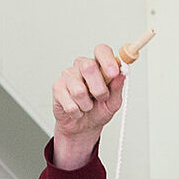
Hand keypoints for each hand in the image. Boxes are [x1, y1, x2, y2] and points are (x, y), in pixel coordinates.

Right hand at [51, 45, 125, 169]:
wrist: (83, 127)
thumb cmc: (98, 110)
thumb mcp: (113, 102)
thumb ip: (117, 88)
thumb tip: (121, 75)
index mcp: (98, 64)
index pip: (101, 50)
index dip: (108, 60)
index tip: (114, 73)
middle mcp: (82, 66)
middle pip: (89, 67)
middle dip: (99, 89)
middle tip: (101, 98)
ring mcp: (68, 75)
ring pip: (79, 90)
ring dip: (87, 104)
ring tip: (87, 106)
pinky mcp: (57, 87)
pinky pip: (70, 103)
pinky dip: (77, 112)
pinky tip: (77, 110)